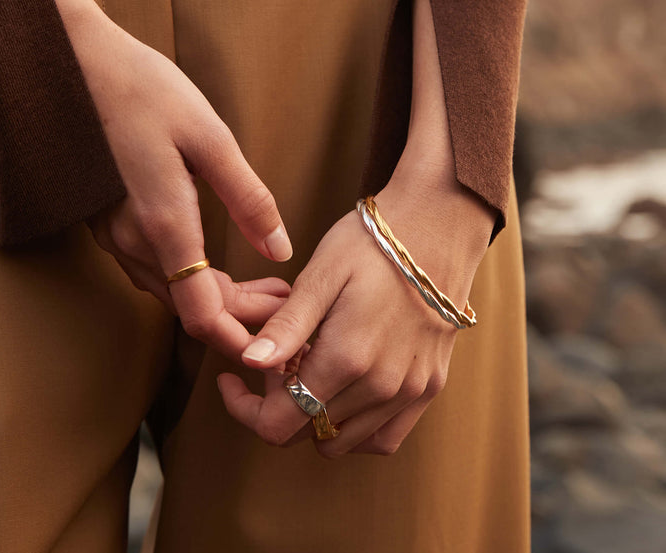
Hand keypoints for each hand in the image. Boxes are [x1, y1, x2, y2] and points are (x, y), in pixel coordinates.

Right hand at [38, 0, 292, 360]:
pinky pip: (150, 267)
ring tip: (264, 284)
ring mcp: (112, 233)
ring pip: (167, 289)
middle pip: (186, 305)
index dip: (238, 336)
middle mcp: (131, 242)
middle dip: (238, 315)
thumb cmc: (144, 90)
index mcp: (162, 225)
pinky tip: (215, 261)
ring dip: (215, 297)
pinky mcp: (105, 218)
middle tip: (284, 300)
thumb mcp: (209, 137)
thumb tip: (280, 250)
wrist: (71, 62)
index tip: (276, 336)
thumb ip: (247, 198)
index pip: (199, 313)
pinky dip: (188, 277)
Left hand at [217, 172, 492, 455]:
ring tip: (312, 368)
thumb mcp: (321, 274)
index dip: (246, 409)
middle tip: (279, 359)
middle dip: (279, 405)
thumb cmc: (372, 243)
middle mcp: (381, 386)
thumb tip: (250, 362)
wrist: (437, 227)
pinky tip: (344, 389)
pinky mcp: (429, 388)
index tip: (233, 378)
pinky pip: (384, 438)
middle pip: (307, 432)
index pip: (280, 423)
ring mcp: (410, 391)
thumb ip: (287, 326)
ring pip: (343, 442)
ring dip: (316, 416)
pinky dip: (356, 428)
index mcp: (347, 357)